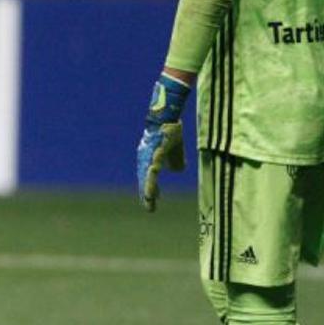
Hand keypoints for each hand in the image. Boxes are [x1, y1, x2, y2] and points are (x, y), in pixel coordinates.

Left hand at [136, 73, 190, 211]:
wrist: (169, 116)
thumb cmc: (170, 131)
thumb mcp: (175, 149)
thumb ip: (177, 160)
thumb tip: (178, 170)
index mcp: (150, 159)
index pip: (149, 177)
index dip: (151, 188)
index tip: (153, 201)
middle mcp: (146, 158)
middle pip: (146, 179)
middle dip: (147, 194)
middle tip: (150, 209)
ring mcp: (148, 155)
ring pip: (147, 177)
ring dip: (148, 190)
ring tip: (148, 202)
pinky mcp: (154, 153)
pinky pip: (151, 169)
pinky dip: (150, 180)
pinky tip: (150, 189)